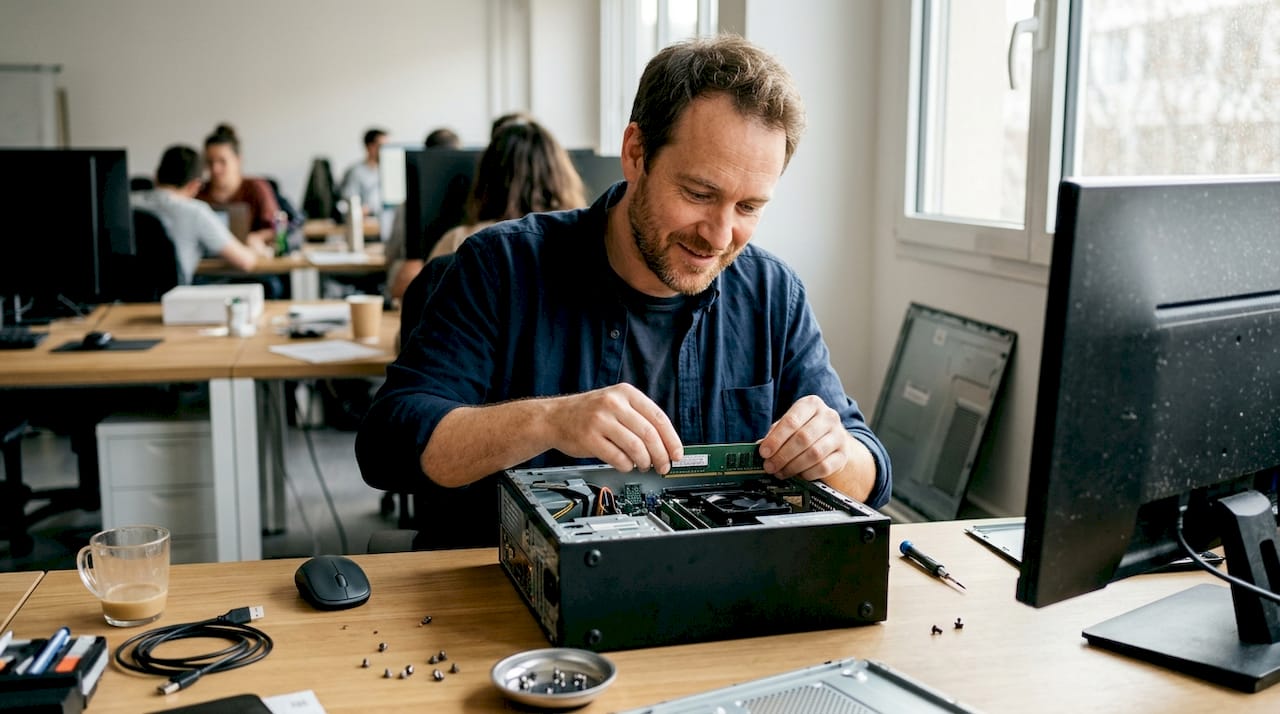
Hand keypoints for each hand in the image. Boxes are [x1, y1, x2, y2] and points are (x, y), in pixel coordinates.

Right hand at [546, 384, 682, 473]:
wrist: (554, 417)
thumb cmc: (589, 413)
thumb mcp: (615, 403)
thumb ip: (638, 418)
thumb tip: (666, 444)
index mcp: (625, 393)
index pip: (658, 417)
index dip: (671, 439)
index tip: (677, 454)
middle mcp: (613, 403)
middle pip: (649, 434)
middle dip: (661, 455)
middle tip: (664, 466)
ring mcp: (600, 420)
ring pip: (635, 447)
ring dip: (645, 462)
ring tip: (644, 466)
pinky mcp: (589, 438)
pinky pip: (617, 458)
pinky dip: (626, 466)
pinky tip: (626, 465)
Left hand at [758, 395, 854, 482]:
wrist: (833, 440)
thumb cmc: (805, 430)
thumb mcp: (790, 425)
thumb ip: (775, 434)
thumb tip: (761, 447)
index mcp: (812, 404)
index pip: (792, 421)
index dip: (776, 439)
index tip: (764, 452)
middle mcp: (829, 417)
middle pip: (803, 438)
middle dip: (782, 456)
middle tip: (770, 466)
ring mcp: (839, 435)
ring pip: (814, 454)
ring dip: (793, 467)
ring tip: (781, 472)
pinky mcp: (843, 454)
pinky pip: (824, 467)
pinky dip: (808, 474)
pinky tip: (798, 475)